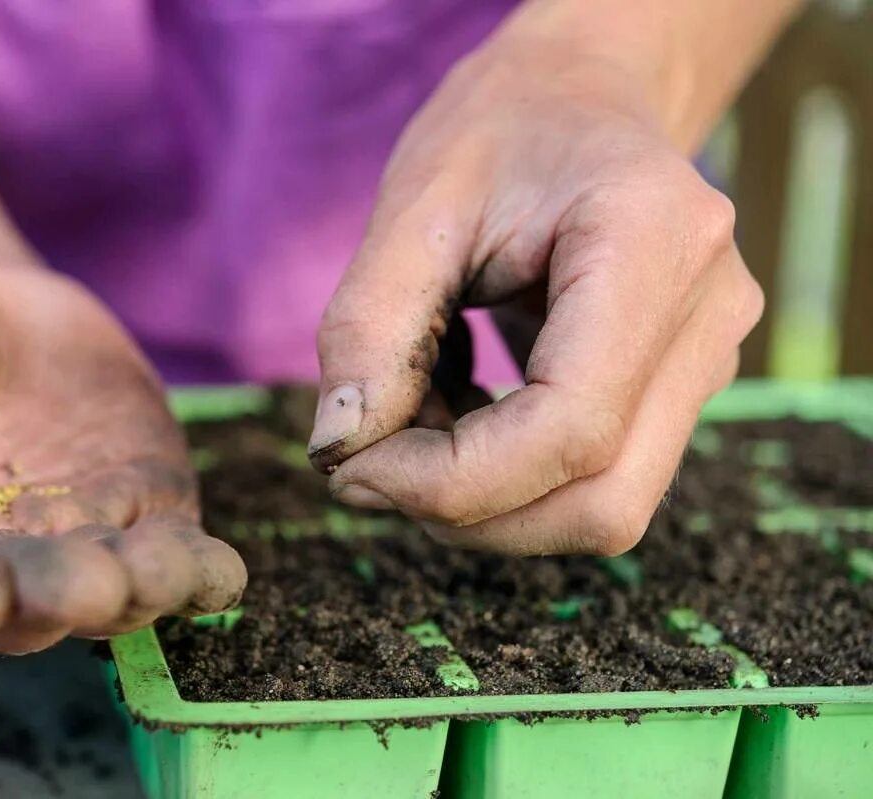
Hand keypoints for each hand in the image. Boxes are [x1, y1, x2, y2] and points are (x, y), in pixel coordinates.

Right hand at [0, 258, 244, 652]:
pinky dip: (195, 571)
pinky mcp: (136, 510)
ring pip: (104, 596)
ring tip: (156, 570)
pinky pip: (170, 555)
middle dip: (54, 597)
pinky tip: (218, 572)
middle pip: (21, 610)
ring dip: (135, 592)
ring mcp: (69, 544)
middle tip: (84, 579)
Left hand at [309, 35, 762, 555]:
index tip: (351, 466)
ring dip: (483, 501)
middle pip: (602, 500)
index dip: (449, 480)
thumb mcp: (414, 204)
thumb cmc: (500, 131)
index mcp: (655, 244)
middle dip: (464, 508)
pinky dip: (506, 481)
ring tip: (410, 424)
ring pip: (604, 510)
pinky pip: (597, 482)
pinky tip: (454, 418)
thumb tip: (339, 448)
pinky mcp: (680, 390)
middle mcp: (708, 315)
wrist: (580, 97)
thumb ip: (368, 328)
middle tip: (367, 461)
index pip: (570, 427)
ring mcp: (708, 359)